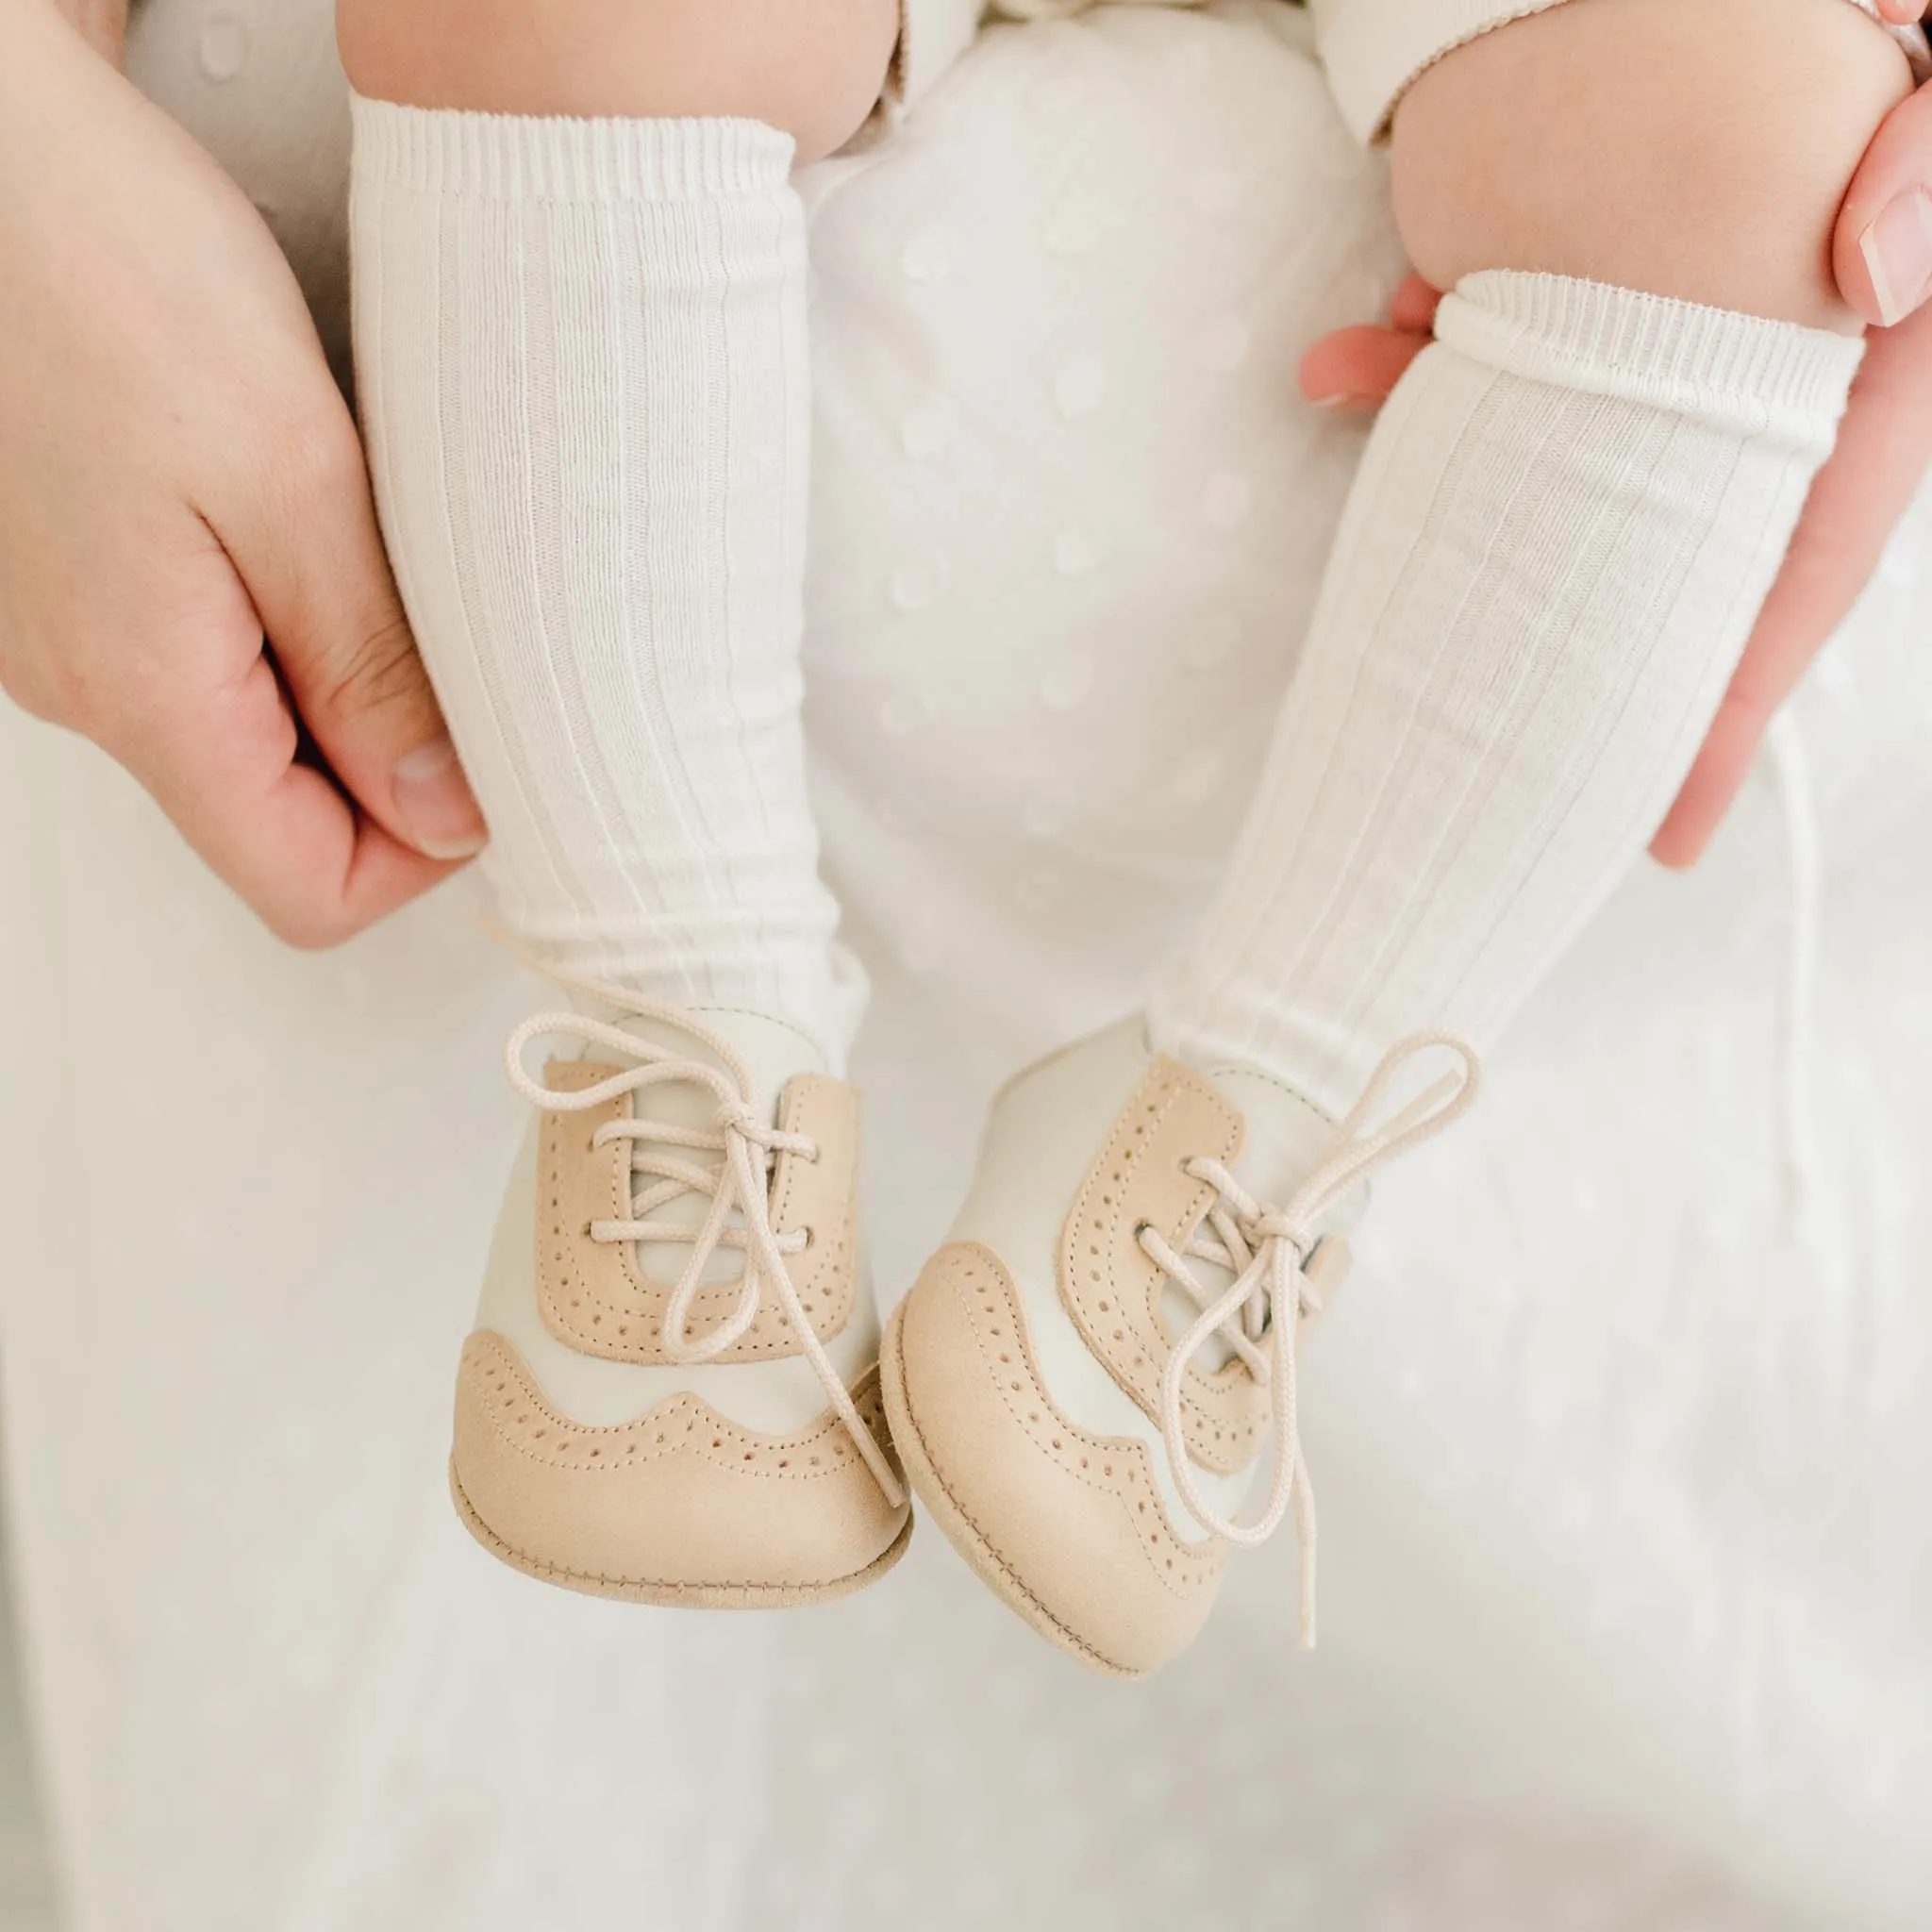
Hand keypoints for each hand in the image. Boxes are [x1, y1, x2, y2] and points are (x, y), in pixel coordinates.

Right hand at [0, 1, 485, 947]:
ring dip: (343, 679)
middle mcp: (91, 689)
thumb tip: (445, 813)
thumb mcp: (290, 478)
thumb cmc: (98, 266)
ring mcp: (71, 635)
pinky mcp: (74, 573)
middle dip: (394, 762)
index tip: (490, 756)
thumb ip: (370, 668)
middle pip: (284, 823)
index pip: (311, 893)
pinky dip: (285, 616)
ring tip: (377, 555)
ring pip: (252, 735)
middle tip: (455, 633)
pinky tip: (310, 521)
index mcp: (147, 694)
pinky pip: (207, 653)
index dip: (422, 851)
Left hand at [1302, 41, 1931, 868]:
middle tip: (1473, 741)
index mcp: (1864, 387)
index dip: (1730, 712)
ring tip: (1354, 397)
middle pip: (1655, 555)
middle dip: (1553, 637)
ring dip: (1449, 448)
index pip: (1799, 579)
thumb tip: (1870, 278)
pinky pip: (1516, 346)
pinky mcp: (1602, 281)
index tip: (1662, 825)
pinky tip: (1366, 336)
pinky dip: (1439, 350)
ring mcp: (1670, 343)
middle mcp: (1760, 385)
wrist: (1778, 3)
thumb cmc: (1887, 58)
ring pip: (1555, 447)